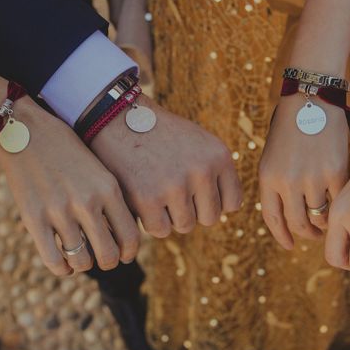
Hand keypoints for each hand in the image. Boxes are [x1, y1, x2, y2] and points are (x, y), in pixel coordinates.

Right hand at [0, 99, 139, 275]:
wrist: (26, 131)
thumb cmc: (67, 150)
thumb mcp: (99, 169)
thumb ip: (111, 200)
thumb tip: (121, 237)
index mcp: (108, 188)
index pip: (131, 237)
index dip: (129, 252)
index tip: (125, 254)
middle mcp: (87, 201)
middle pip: (109, 255)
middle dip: (110, 262)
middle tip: (105, 258)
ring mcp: (59, 211)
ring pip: (82, 261)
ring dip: (85, 264)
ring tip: (83, 258)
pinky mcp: (33, 218)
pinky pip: (54, 260)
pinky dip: (62, 269)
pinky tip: (64, 264)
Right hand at [90, 95, 241, 236]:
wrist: (118, 120)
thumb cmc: (161, 135)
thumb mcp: (199, 142)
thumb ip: (217, 172)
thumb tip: (227, 209)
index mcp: (219, 156)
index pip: (232, 202)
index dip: (212, 200)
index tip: (195, 190)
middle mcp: (201, 171)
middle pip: (209, 218)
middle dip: (192, 210)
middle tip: (172, 191)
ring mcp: (175, 186)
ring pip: (185, 226)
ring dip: (171, 215)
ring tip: (157, 190)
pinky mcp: (148, 199)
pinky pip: (160, 230)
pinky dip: (151, 220)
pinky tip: (143, 198)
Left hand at [259, 94, 347, 248]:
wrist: (311, 98)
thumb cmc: (290, 126)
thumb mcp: (273, 156)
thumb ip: (276, 184)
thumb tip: (286, 215)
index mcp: (267, 177)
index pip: (272, 217)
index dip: (281, 235)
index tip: (289, 244)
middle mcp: (287, 181)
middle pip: (296, 222)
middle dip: (305, 233)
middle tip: (312, 236)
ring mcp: (312, 177)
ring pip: (319, 215)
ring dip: (323, 224)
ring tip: (326, 223)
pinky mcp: (336, 171)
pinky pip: (338, 201)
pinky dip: (339, 208)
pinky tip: (340, 207)